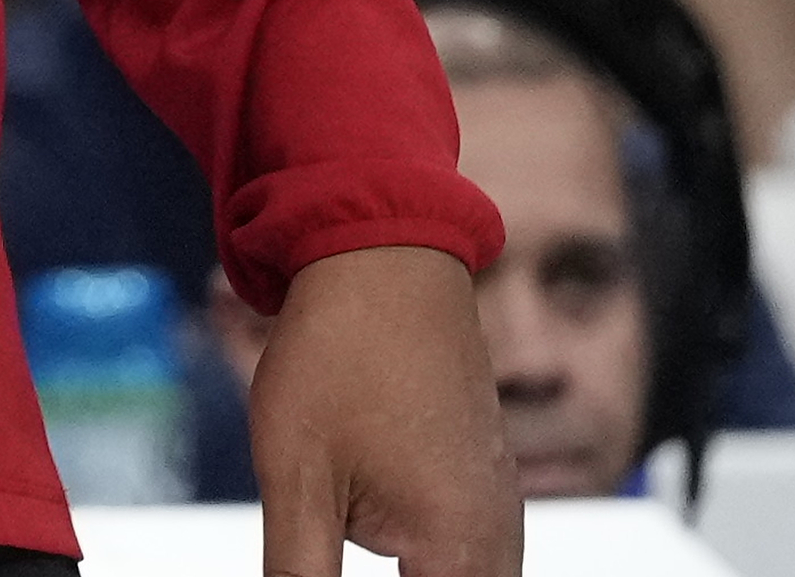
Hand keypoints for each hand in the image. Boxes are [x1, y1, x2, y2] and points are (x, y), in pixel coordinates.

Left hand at [248, 245, 516, 576]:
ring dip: (409, 576)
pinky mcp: (479, 481)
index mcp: (461, 553)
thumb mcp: (296, 482)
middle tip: (324, 551)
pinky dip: (422, 564)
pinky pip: (462, 553)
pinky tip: (366, 534)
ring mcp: (496, 507)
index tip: (318, 572)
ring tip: (334, 539)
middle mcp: (497, 539)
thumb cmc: (339, 355)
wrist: (380, 251)